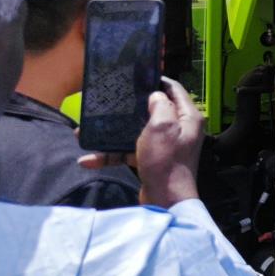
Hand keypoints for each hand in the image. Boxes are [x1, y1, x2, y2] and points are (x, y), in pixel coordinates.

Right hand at [81, 77, 201, 207]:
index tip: (138, 76)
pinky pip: (129, 151)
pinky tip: (89, 159)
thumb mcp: (162, 126)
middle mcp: (179, 129)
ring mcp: (165, 146)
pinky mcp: (151, 160)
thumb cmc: (166, 160)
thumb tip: (155, 95)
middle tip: (110, 99)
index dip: (158, 81)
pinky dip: (111, 154)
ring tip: (86, 131)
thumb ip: (159, 106)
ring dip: (112, 133)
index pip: (175, 90)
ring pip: (136, 132)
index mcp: (187, 117)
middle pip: (152, 110)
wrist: (164, 200)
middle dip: (129, 107)